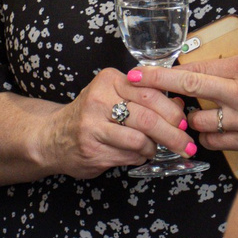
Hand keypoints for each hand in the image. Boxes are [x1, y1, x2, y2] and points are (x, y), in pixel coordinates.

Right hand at [37, 67, 192, 178]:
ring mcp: (93, 126)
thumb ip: (145, 97)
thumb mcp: (114, 95)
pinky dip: (140, 157)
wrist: (52, 136)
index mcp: (108, 80)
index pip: (150, 93)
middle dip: (172, 134)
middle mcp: (98, 100)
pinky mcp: (92, 149)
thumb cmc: (90, 114)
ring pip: (140, 140)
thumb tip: (180, 104)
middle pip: (148, 118)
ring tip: (155, 149)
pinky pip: (128, 155)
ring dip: (154, 148)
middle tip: (186, 144)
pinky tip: (138, 154)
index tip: (183, 122)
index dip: (172, 110)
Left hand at [132, 35, 237, 152]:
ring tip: (192, 110)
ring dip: (190, 117)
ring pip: (199, 123)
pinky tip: (213, 128)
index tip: (142, 69)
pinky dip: (209, 136)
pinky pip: (216, 143)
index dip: (164, 70)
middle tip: (136, 87)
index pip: (194, 68)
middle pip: (188, 93)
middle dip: (157, 88)